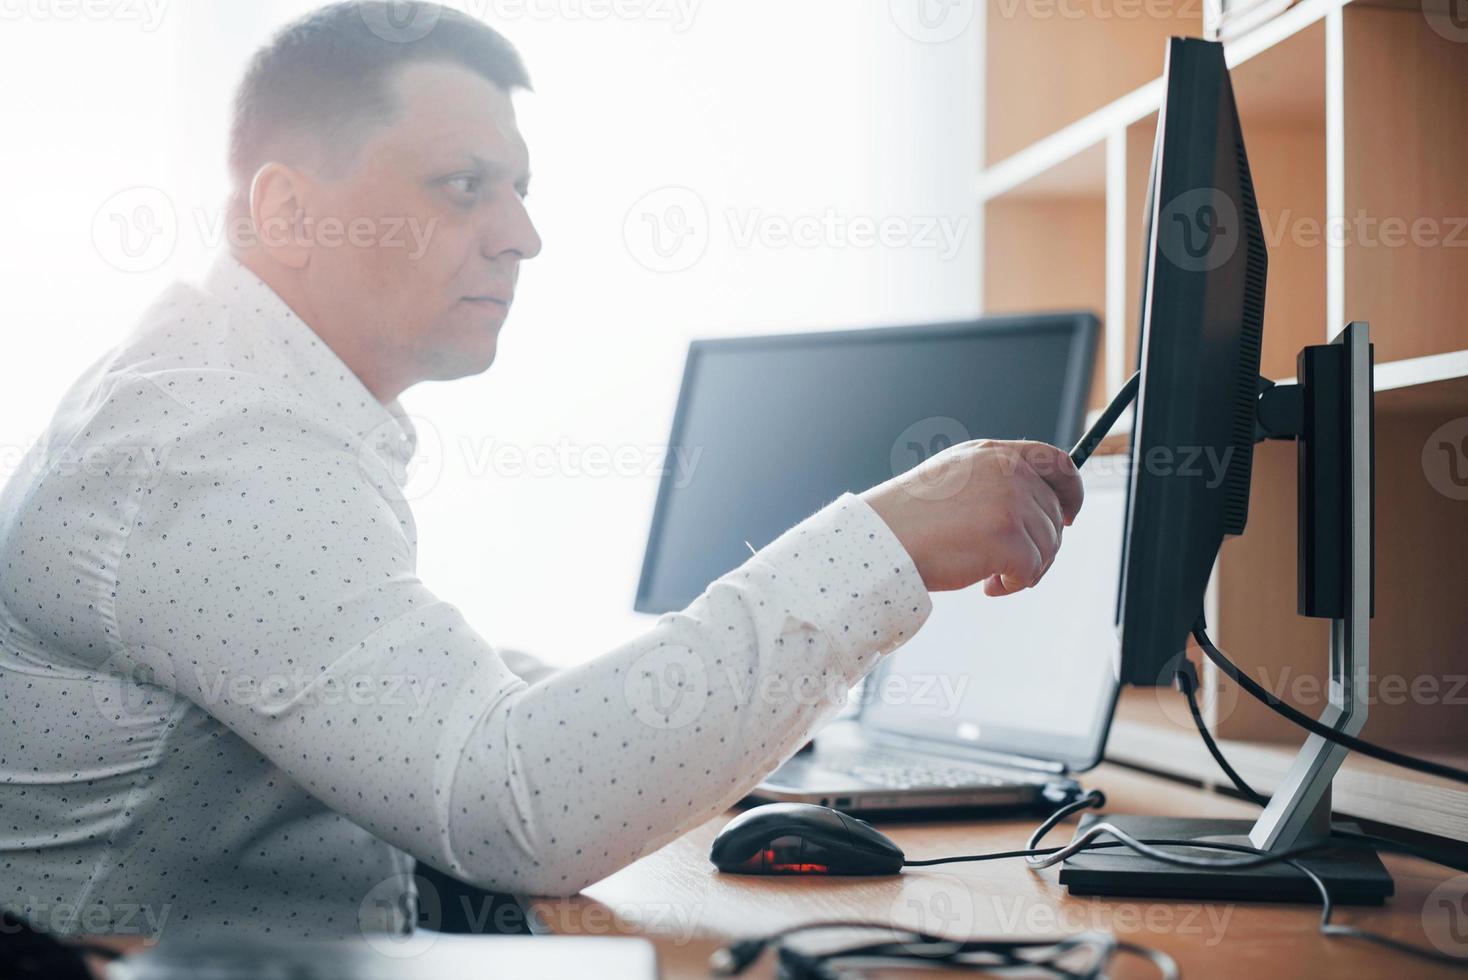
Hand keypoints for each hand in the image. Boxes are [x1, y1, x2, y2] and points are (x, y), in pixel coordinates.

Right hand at [861, 439, 1083, 594]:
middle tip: (1010, 568)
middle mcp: (1007, 471)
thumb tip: (1036, 510)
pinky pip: (1033, 570)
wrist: (881, 540)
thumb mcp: (956, 478)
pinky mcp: (1008, 537)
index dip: (1072, 490)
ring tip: (990, 576)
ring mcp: (1009, 502)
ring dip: (1026, 569)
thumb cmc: (909, 519)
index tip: (1070, 516)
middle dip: (1040, 547)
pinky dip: (1015, 585)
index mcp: (994, 453)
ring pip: (1048, 545)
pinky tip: (988, 586)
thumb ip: (995, 481)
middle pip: (1053, 514)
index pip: (1056, 461)